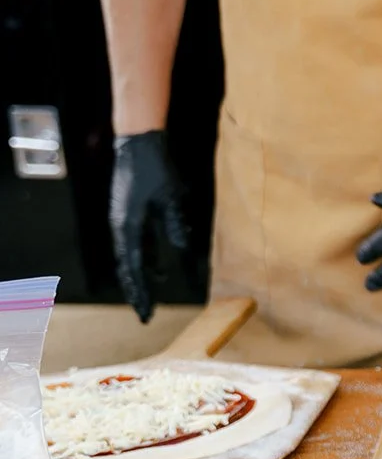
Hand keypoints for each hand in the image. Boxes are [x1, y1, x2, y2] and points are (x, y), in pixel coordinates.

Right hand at [109, 130, 188, 322]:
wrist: (137, 144)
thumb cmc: (155, 170)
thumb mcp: (171, 198)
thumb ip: (175, 224)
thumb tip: (182, 248)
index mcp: (128, 227)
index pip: (134, 268)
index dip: (141, 292)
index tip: (146, 313)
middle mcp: (121, 228)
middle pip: (128, 268)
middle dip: (137, 291)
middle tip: (145, 314)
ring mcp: (123, 221)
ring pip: (131, 258)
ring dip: (141, 278)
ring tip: (149, 299)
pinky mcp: (129, 215)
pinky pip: (137, 244)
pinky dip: (146, 260)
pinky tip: (159, 271)